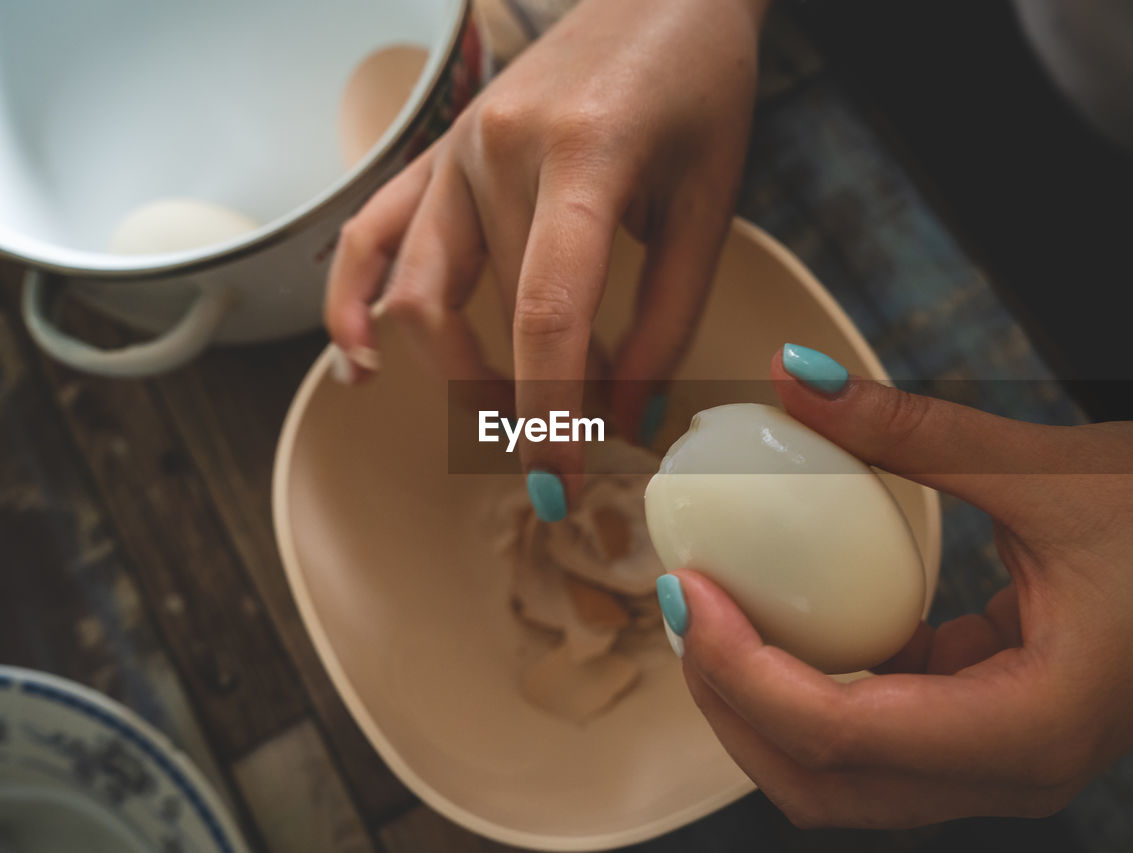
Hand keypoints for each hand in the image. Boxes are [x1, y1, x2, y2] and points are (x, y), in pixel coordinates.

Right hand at [325, 0, 767, 513]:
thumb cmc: (700, 91)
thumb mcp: (708, 210)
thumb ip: (667, 324)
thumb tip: (628, 422)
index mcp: (583, 157)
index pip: (547, 316)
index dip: (552, 416)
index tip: (565, 482)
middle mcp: (497, 151)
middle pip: (483, 317)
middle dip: (520, 404)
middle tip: (571, 448)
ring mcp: (453, 149)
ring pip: (420, 294)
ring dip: (458, 373)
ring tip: (504, 417)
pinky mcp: (436, 152)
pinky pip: (370, 236)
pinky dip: (353, 304)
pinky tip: (359, 361)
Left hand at [666, 347, 1132, 827]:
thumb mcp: (1039, 463)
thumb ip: (904, 427)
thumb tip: (790, 376)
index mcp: (1032, 726)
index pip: (838, 733)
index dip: (738, 667)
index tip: (686, 586)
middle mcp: (1015, 772)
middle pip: (820, 782)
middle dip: (732, 703)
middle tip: (684, 602)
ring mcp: (1004, 765)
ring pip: (841, 777)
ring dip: (763, 705)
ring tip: (714, 611)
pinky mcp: (995, 734)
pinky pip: (878, 737)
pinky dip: (813, 689)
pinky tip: (785, 613)